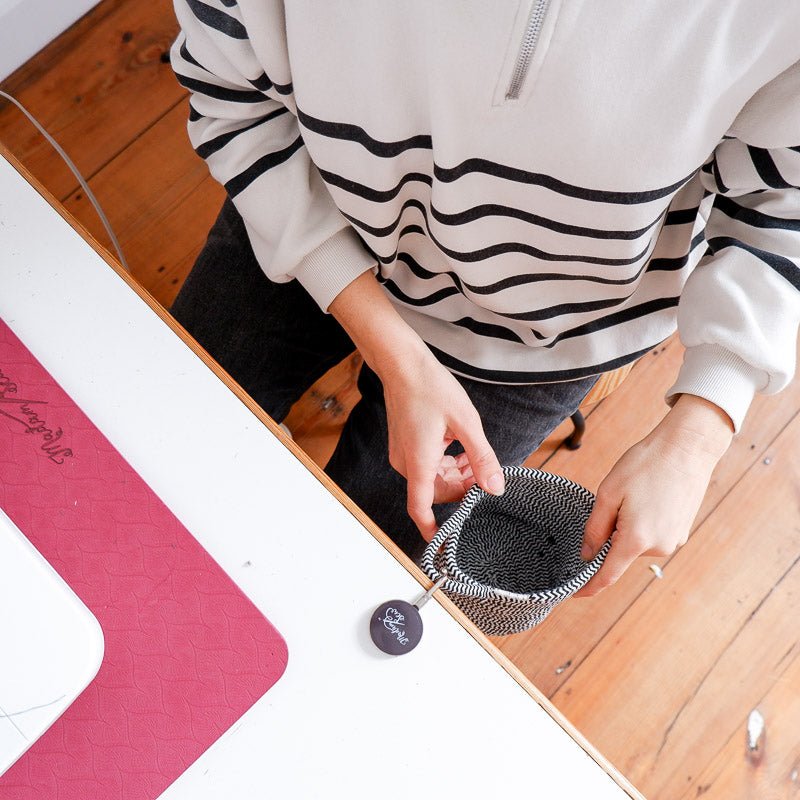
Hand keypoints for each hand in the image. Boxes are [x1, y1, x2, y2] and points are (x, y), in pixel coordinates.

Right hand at [328, 270, 504, 539]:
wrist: (403, 365)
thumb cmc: (431, 388)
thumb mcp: (466, 424)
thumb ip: (483, 458)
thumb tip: (496, 488)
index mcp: (419, 462)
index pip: (421, 509)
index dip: (432, 530)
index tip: (445, 546)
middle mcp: (407, 463)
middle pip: (435, 493)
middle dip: (461, 490)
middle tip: (484, 477)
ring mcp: (403, 454)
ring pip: (433, 479)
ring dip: (456, 474)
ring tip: (476, 457)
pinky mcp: (405, 445)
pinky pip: (427, 465)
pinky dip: (446, 463)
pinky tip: (461, 447)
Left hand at [574, 394, 733, 596]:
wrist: (687, 448)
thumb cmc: (645, 465)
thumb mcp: (609, 492)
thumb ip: (595, 528)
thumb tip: (588, 554)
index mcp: (636, 539)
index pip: (608, 575)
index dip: (589, 586)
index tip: (574, 593)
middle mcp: (658, 547)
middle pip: (620, 553)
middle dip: (609, 535)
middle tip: (613, 501)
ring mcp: (673, 541)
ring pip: (636, 543)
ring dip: (626, 527)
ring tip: (634, 494)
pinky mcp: (681, 532)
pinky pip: (651, 535)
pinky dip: (642, 523)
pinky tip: (647, 497)